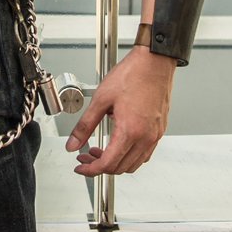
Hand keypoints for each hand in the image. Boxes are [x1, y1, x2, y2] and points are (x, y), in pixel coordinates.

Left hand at [65, 47, 174, 176]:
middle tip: (86, 156)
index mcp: (130, 131)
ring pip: (134, 164)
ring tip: (100, 150)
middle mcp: (145, 137)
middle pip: (120, 168)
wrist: (155, 61)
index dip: (90, 170)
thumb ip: (84, 126)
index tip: (81, 167)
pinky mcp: (159, 130)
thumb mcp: (101, 99)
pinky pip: (145, 154)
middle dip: (100, 166)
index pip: (108, 164)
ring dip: (115, 162)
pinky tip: (119, 144)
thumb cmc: (133, 74)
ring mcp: (155, 135)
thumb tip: (72, 144)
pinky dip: (130, 156)